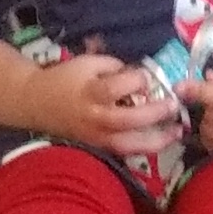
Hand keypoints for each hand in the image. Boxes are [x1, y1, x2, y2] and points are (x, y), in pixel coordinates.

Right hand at [51, 55, 186, 168]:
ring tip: (176, 132)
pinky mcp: (97, 145)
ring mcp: (96, 135)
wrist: (37, 102)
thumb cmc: (64, 78)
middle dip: (155, 113)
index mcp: (90, 93)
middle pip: (128, 120)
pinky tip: (159, 141)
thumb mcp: (87, 62)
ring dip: (156, 140)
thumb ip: (115, 67)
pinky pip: (124, 151)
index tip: (148, 75)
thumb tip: (140, 76)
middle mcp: (94, 117)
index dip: (138, 80)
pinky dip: (143, 147)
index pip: (118, 88)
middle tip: (174, 106)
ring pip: (128, 144)